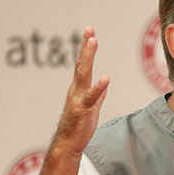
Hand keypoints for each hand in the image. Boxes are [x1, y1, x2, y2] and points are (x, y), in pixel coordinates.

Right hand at [52, 27, 109, 156]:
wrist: (68, 144)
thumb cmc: (79, 126)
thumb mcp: (92, 107)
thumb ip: (98, 96)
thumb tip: (104, 85)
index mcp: (79, 88)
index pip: (83, 65)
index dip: (86, 49)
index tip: (90, 32)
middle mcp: (76, 90)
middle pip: (82, 64)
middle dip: (86, 47)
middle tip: (89, 30)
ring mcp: (78, 98)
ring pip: (83, 74)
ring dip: (88, 57)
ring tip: (93, 42)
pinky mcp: (83, 110)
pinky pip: (92, 97)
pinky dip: (98, 88)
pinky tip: (105, 78)